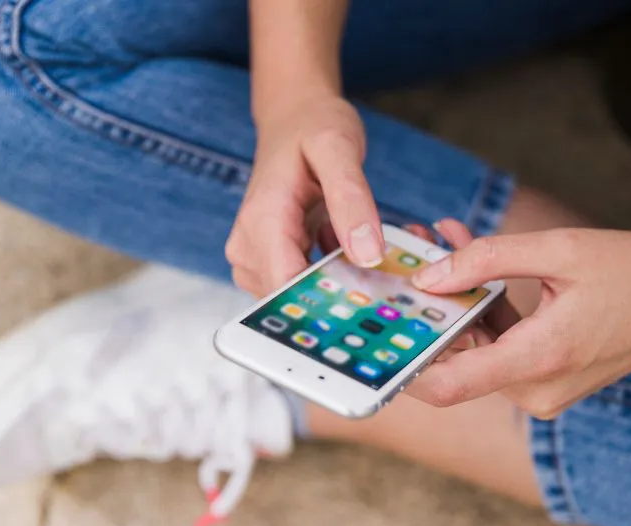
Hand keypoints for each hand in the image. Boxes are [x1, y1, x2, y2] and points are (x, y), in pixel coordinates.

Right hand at [226, 95, 382, 295]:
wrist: (293, 118)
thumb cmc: (313, 127)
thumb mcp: (339, 149)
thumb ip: (352, 200)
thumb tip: (367, 255)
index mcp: (262, 221)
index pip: (287, 288)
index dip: (328, 301)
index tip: (370, 299)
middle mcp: (248, 246)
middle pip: (293, 299)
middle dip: (338, 293)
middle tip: (382, 274)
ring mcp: (254, 257)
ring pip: (298, 298)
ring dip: (337, 285)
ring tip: (366, 255)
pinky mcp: (267, 261)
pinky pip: (300, 287)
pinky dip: (331, 276)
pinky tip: (351, 253)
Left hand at [407, 227, 630, 418]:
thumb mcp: (560, 251)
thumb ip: (488, 259)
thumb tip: (431, 274)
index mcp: (539, 360)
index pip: (448, 385)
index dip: (404, 363)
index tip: (379, 328)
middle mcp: (537, 388)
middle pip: (457, 361)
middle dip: (429, 311)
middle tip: (409, 256)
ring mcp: (544, 388)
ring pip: (478, 350)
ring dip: (457, 302)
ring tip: (441, 242)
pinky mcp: (550, 377)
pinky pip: (502, 347)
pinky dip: (485, 310)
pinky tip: (473, 261)